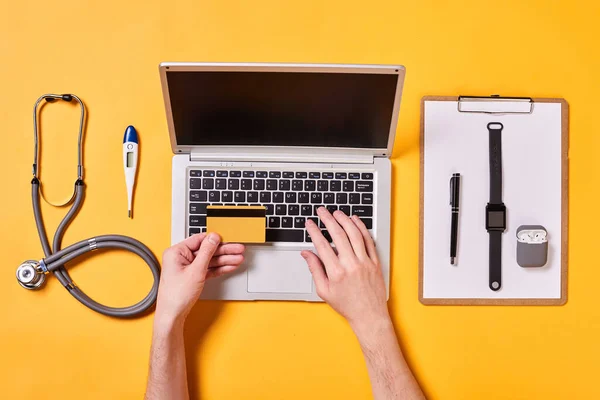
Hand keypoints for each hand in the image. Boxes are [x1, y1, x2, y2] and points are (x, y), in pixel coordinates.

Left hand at [155, 233, 244, 325]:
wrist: (173, 315)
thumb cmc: (176, 296)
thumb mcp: (196, 270)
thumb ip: (206, 252)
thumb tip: (213, 238)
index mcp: (176, 252)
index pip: (199, 240)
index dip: (215, 240)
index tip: (228, 239)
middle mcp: (180, 258)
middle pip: (206, 250)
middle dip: (224, 251)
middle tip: (238, 249)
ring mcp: (187, 267)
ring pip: (209, 260)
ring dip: (224, 260)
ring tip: (238, 259)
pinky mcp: (192, 276)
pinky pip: (208, 269)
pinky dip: (219, 268)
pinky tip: (229, 266)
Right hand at [302, 207, 388, 332]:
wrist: (369, 315)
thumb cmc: (347, 305)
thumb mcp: (324, 291)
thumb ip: (315, 269)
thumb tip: (306, 254)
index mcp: (336, 272)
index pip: (322, 245)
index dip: (314, 231)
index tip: (309, 223)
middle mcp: (351, 264)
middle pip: (338, 234)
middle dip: (328, 219)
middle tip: (321, 211)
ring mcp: (365, 262)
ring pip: (354, 234)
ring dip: (344, 220)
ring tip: (336, 213)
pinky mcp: (375, 262)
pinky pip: (368, 240)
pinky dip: (361, 228)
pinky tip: (355, 220)